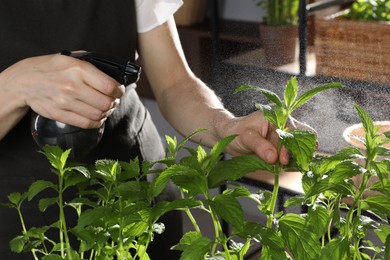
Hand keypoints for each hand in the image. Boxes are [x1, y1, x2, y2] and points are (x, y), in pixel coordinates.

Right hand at [2, 52, 124, 128]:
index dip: (118, 91)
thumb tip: (111, 72)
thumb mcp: (69, 58)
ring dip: (106, 113)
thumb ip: (90, 63)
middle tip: (112, 101)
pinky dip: (96, 122)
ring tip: (105, 109)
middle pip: (106, 102)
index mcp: (78, 69)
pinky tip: (97, 118)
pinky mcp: (59, 114)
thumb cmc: (49, 68)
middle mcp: (72, 86)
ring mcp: (65, 101)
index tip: (118, 91)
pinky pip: (86, 123)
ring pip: (98, 114)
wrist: (24, 81)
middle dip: (113, 103)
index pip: (109, 86)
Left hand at [221, 111, 315, 164]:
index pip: (293, 131)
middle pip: (304, 139)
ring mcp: (285, 139)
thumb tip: (274, 158)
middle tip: (291, 166)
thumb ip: (260, 146)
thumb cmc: (237, 132)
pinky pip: (292, 158)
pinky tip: (283, 169)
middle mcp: (285, 127)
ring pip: (300, 150)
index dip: (290, 147)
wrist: (230, 137)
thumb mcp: (246, 137)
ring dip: (295, 161)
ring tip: (285, 169)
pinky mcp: (283, 150)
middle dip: (300, 153)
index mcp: (278, 117)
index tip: (283, 160)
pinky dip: (290, 165)